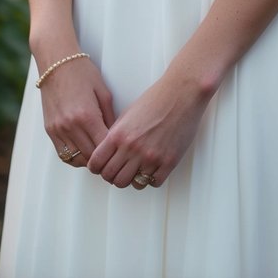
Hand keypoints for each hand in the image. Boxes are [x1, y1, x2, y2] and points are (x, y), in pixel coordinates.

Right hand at [38, 56, 115, 168]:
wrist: (56, 61)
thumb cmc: (82, 72)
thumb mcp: (103, 91)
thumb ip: (111, 117)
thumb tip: (116, 137)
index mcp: (87, 115)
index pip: (103, 147)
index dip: (113, 153)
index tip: (121, 153)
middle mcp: (70, 125)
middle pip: (91, 157)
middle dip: (103, 159)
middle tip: (112, 157)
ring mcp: (58, 129)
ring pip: (77, 160)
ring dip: (89, 160)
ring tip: (99, 154)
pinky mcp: (50, 129)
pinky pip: (63, 154)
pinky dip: (75, 157)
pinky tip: (84, 150)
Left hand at [87, 68, 213, 189]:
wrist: (181, 93)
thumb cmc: (156, 99)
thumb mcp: (127, 114)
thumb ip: (116, 135)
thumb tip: (108, 153)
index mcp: (118, 135)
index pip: (96, 164)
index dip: (97, 168)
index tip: (101, 167)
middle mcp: (132, 148)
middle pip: (112, 177)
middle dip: (112, 176)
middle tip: (119, 170)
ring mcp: (151, 157)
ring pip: (132, 184)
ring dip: (132, 179)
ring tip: (136, 170)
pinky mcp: (168, 162)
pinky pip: (153, 183)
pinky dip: (151, 179)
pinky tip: (152, 168)